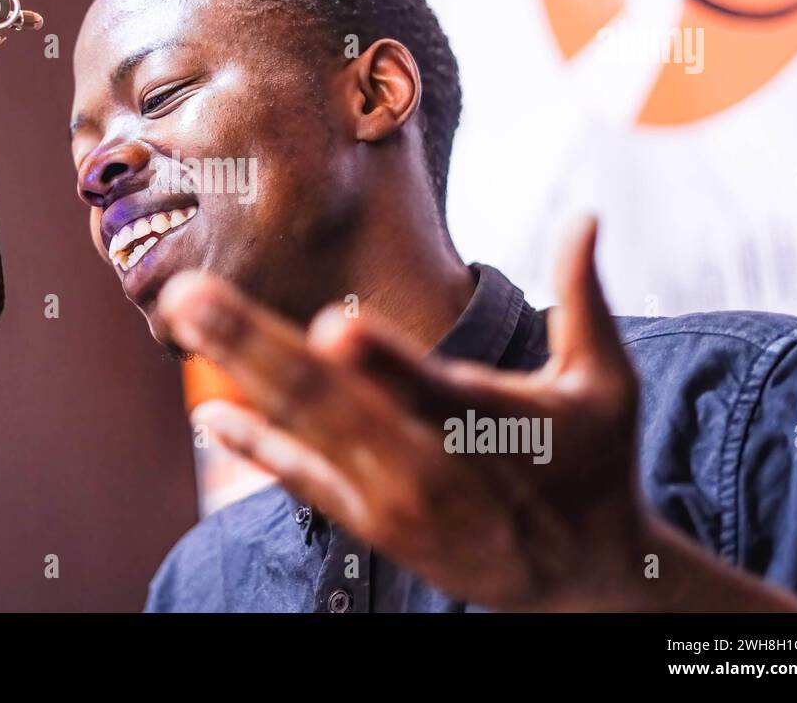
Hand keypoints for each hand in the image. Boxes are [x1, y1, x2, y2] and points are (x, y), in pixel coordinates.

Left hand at [158, 218, 796, 610]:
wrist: (580, 583)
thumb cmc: (595, 467)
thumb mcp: (609, 385)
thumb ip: (586, 299)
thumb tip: (589, 213)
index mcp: (493, 425)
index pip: (432, 389)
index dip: (384, 361)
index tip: (336, 323)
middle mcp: (432, 468)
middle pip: (336, 406)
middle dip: (259, 348)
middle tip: (195, 297)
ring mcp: (392, 501)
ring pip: (308, 435)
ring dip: (242, 375)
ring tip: (187, 319)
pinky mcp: (371, 525)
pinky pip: (306, 481)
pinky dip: (259, 447)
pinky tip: (211, 415)